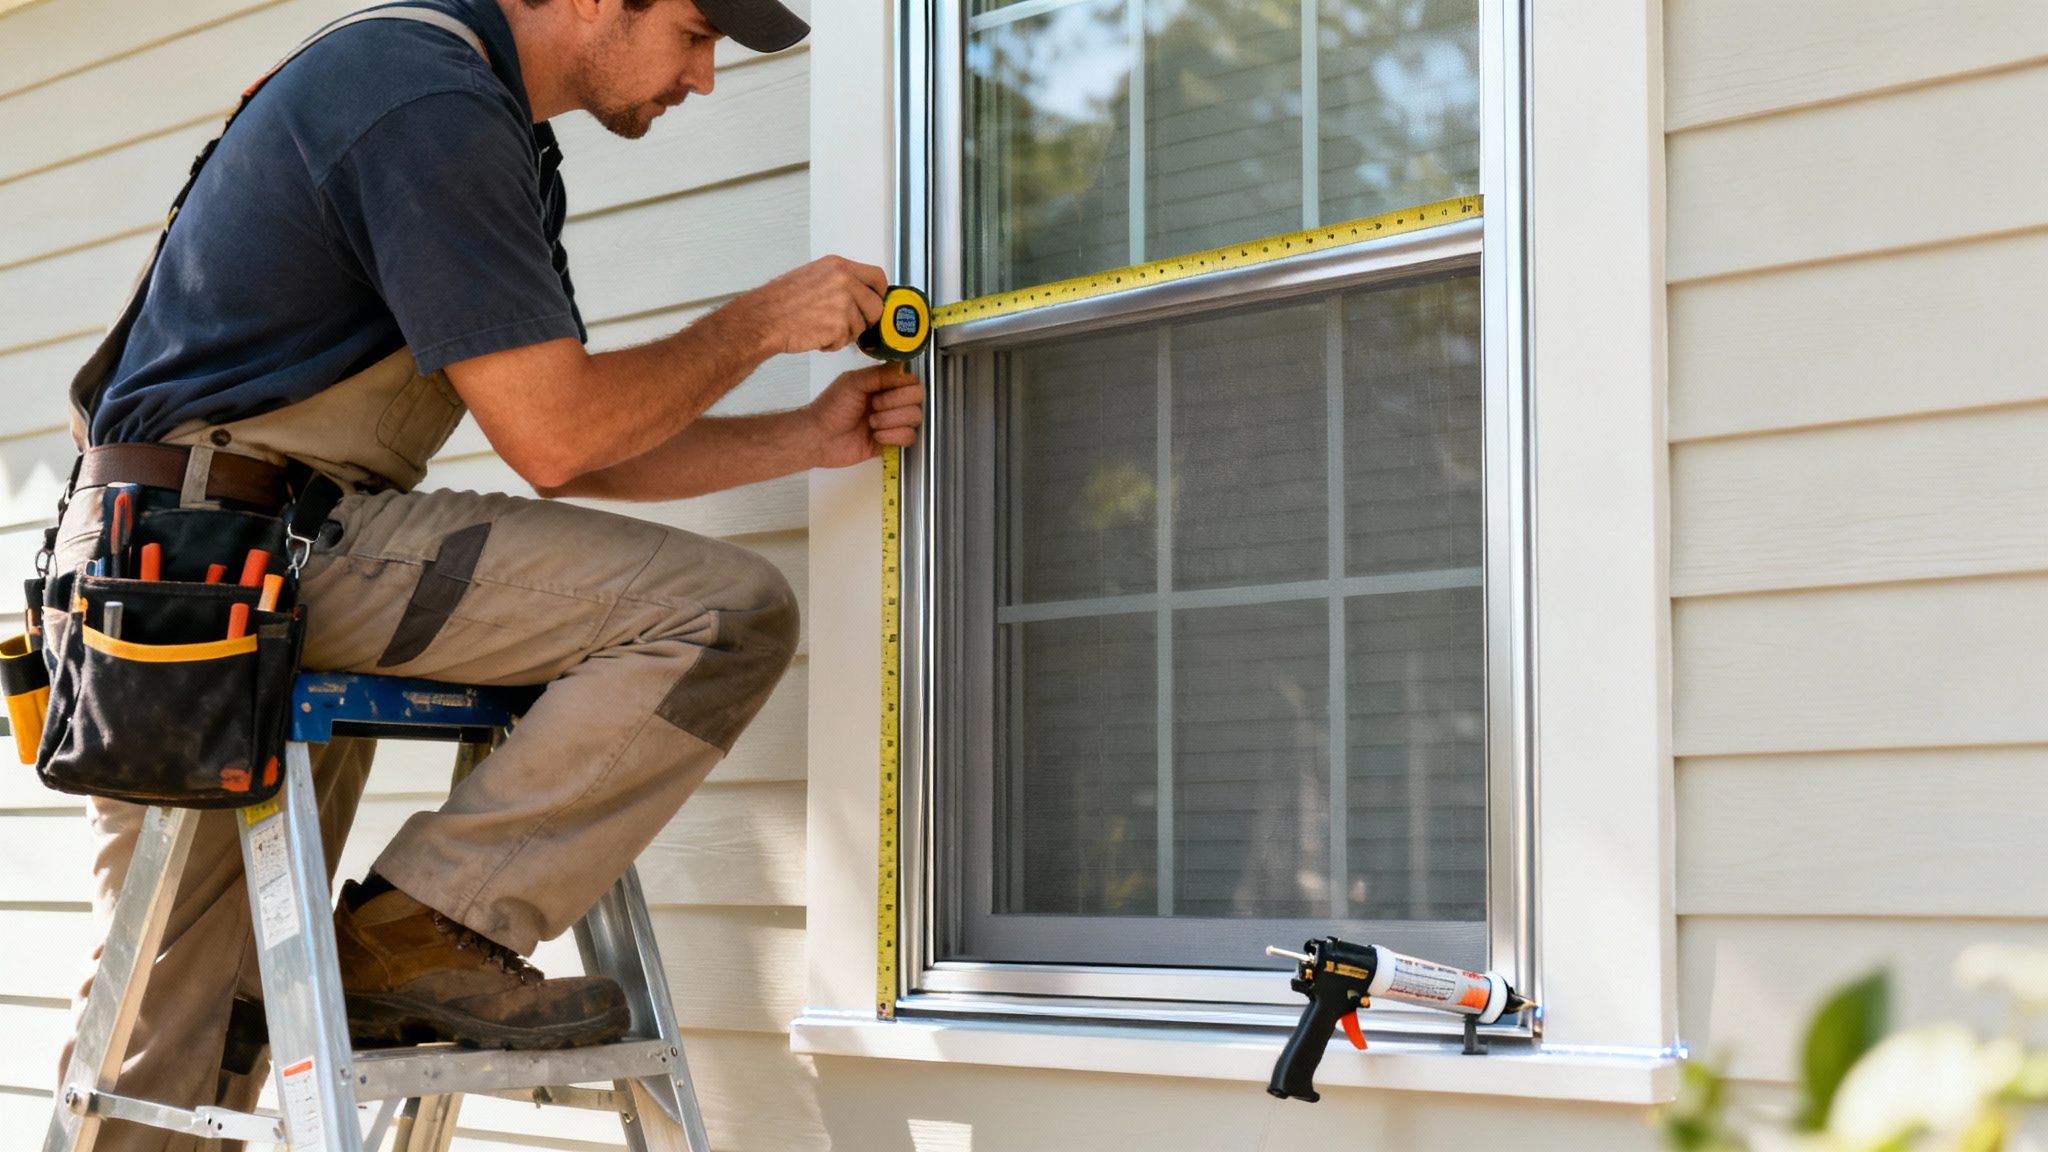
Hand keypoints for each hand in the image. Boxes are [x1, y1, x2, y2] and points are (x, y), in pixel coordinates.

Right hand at [734, 256, 887, 355]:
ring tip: (820, 327)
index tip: (876, 302)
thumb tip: (860, 294)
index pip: (877, 277)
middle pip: (876, 306)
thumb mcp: (814, 276)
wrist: (764, 318)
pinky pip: (846, 341)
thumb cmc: (780, 301)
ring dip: (845, 333)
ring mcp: (844, 303)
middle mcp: (844, 281)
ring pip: (861, 327)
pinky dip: (833, 344)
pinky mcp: (840, 326)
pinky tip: (815, 335)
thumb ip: (840, 281)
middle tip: (847, 324)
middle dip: (865, 320)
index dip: (879, 293)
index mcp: (838, 266)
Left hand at [808, 365, 925, 468]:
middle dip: (894, 404)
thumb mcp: (853, 382)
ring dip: (890, 420)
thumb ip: (880, 374)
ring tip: (871, 423)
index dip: (902, 386)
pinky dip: (892, 436)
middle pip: (917, 398)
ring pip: (915, 417)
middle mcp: (892, 401)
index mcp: (883, 384)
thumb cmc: (831, 407)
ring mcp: (894, 421)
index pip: (911, 380)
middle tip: (873, 407)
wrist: (819, 438)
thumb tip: (905, 369)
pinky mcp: (893, 441)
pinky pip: (909, 437)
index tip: (881, 391)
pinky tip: (875, 436)